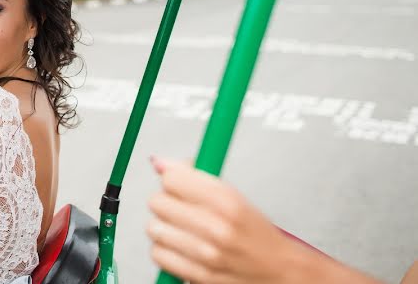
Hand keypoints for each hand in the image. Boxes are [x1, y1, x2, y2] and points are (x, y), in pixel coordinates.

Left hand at [147, 157, 302, 283]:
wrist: (280, 272)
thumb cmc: (256, 233)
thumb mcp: (233, 196)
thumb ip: (196, 176)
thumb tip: (161, 163)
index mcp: (227, 201)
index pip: (171, 178)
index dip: (172, 179)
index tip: (178, 184)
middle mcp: (217, 228)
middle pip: (157, 202)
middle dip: (166, 202)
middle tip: (180, 207)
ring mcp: (207, 254)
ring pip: (154, 228)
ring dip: (164, 227)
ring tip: (182, 229)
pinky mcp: (199, 275)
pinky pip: (158, 255)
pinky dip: (165, 250)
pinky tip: (181, 247)